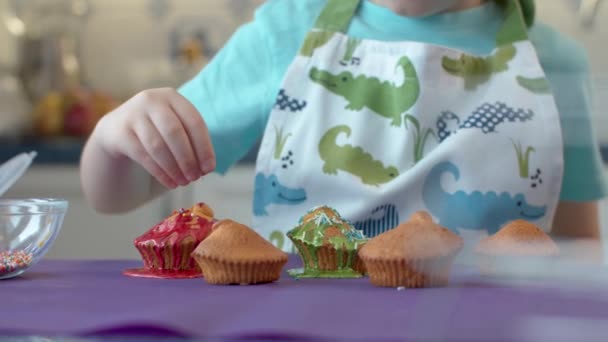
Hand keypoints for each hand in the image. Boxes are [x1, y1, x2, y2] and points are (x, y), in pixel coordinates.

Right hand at [92, 88, 215, 188]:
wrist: (116, 130)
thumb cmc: (157, 130)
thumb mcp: (174, 126)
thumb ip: (191, 141)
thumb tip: (206, 168)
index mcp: (172, 97)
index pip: (194, 122)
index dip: (204, 147)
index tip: (209, 169)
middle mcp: (151, 100)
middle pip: (175, 132)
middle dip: (188, 159)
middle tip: (196, 178)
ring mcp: (133, 114)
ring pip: (158, 146)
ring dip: (174, 168)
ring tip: (183, 183)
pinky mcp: (120, 132)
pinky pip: (143, 156)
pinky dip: (160, 172)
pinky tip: (170, 183)